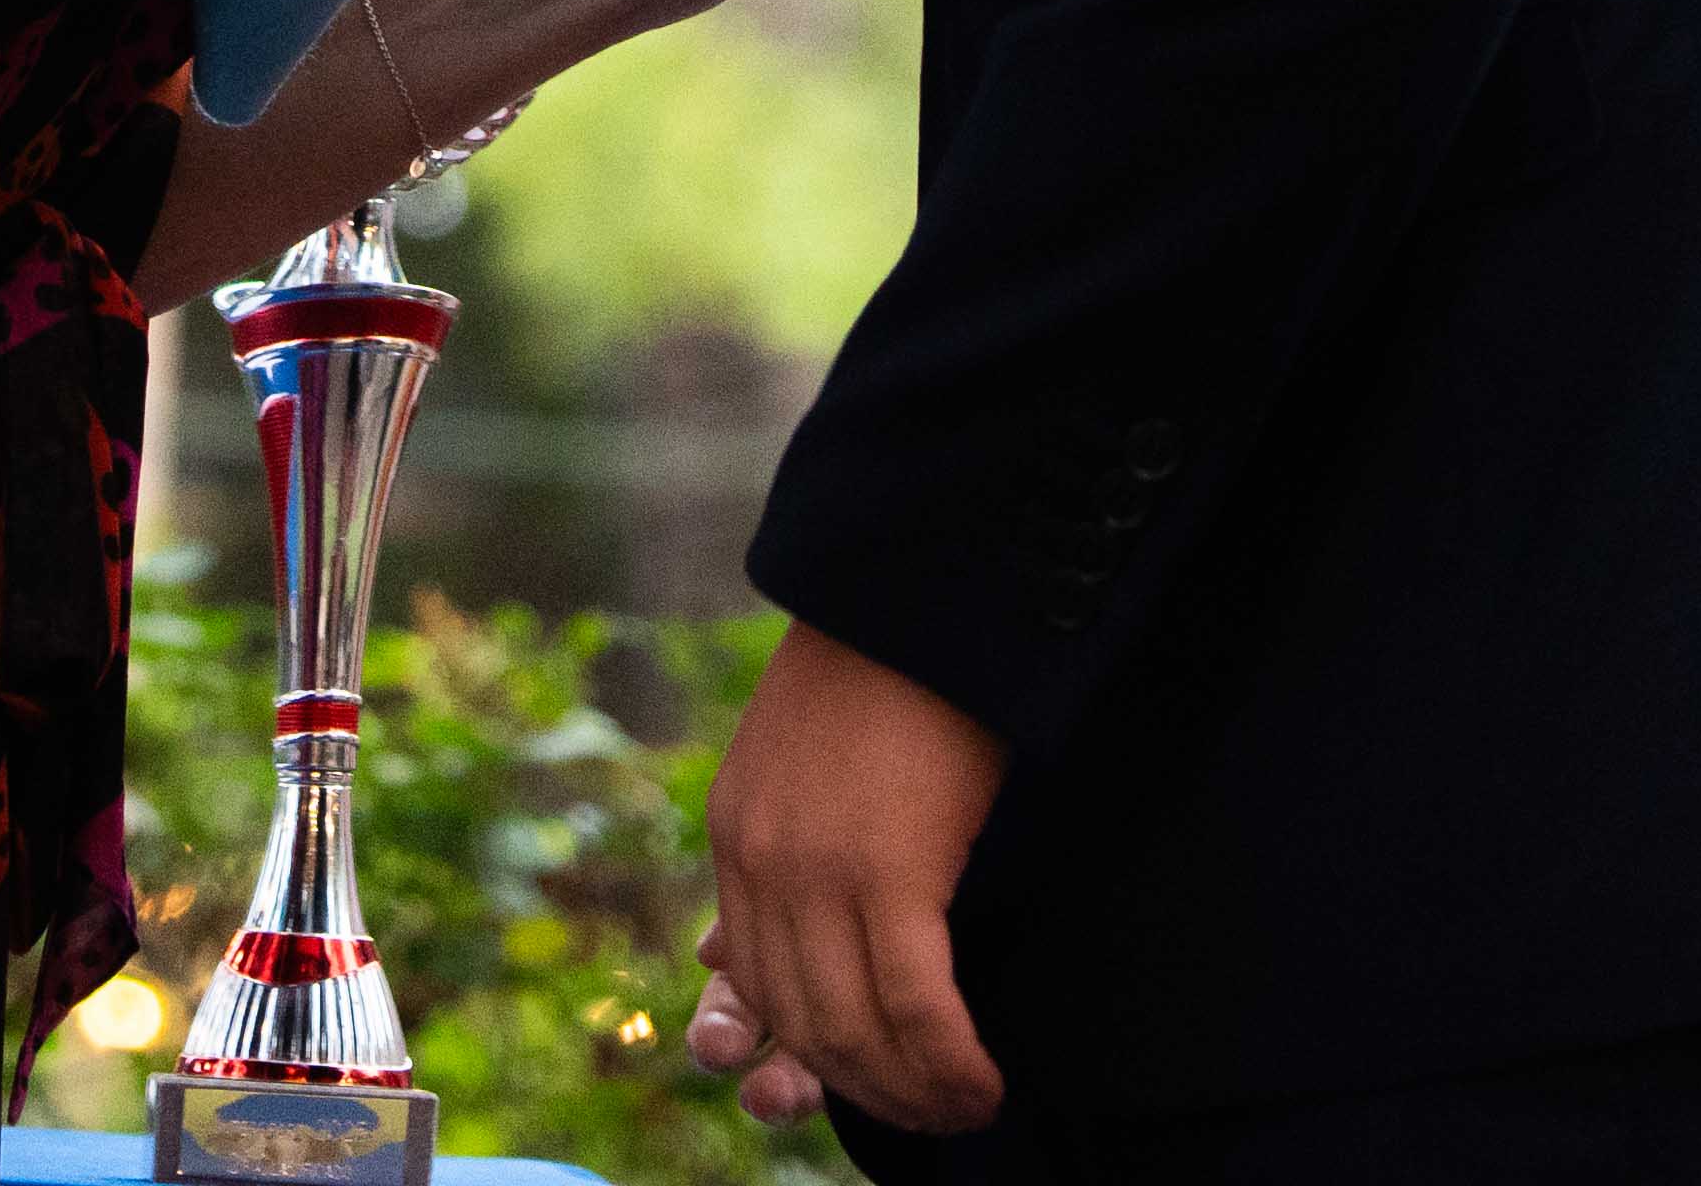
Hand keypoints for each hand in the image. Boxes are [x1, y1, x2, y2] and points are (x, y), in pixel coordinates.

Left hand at [696, 621, 1009, 1135]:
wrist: (918, 582)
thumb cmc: (882, 667)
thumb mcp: (799, 764)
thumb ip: (769, 864)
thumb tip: (718, 962)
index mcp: (734, 834)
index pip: (753, 984)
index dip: (806, 1053)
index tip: (851, 1086)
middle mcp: (760, 864)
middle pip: (802, 1022)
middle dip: (864, 1089)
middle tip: (925, 1117)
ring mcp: (817, 872)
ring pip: (855, 1031)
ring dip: (913, 1091)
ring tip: (962, 1108)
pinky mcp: (887, 870)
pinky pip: (913, 1008)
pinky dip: (948, 1064)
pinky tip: (981, 1083)